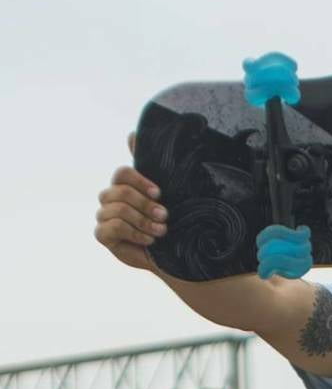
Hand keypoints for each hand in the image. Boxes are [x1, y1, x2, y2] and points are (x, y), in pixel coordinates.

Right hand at [93, 133, 165, 269]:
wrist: (171, 254)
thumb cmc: (168, 222)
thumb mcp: (166, 194)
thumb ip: (151, 166)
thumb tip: (131, 134)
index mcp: (124, 185)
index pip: (122, 173)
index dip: (140, 181)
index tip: (159, 193)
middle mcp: (110, 197)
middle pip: (120, 191)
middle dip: (146, 205)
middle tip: (165, 216)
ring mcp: (104, 215)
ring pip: (119, 209)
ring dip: (144, 221)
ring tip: (161, 231)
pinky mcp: (102, 234)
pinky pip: (113, 227)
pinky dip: (135, 233)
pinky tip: (149, 240)